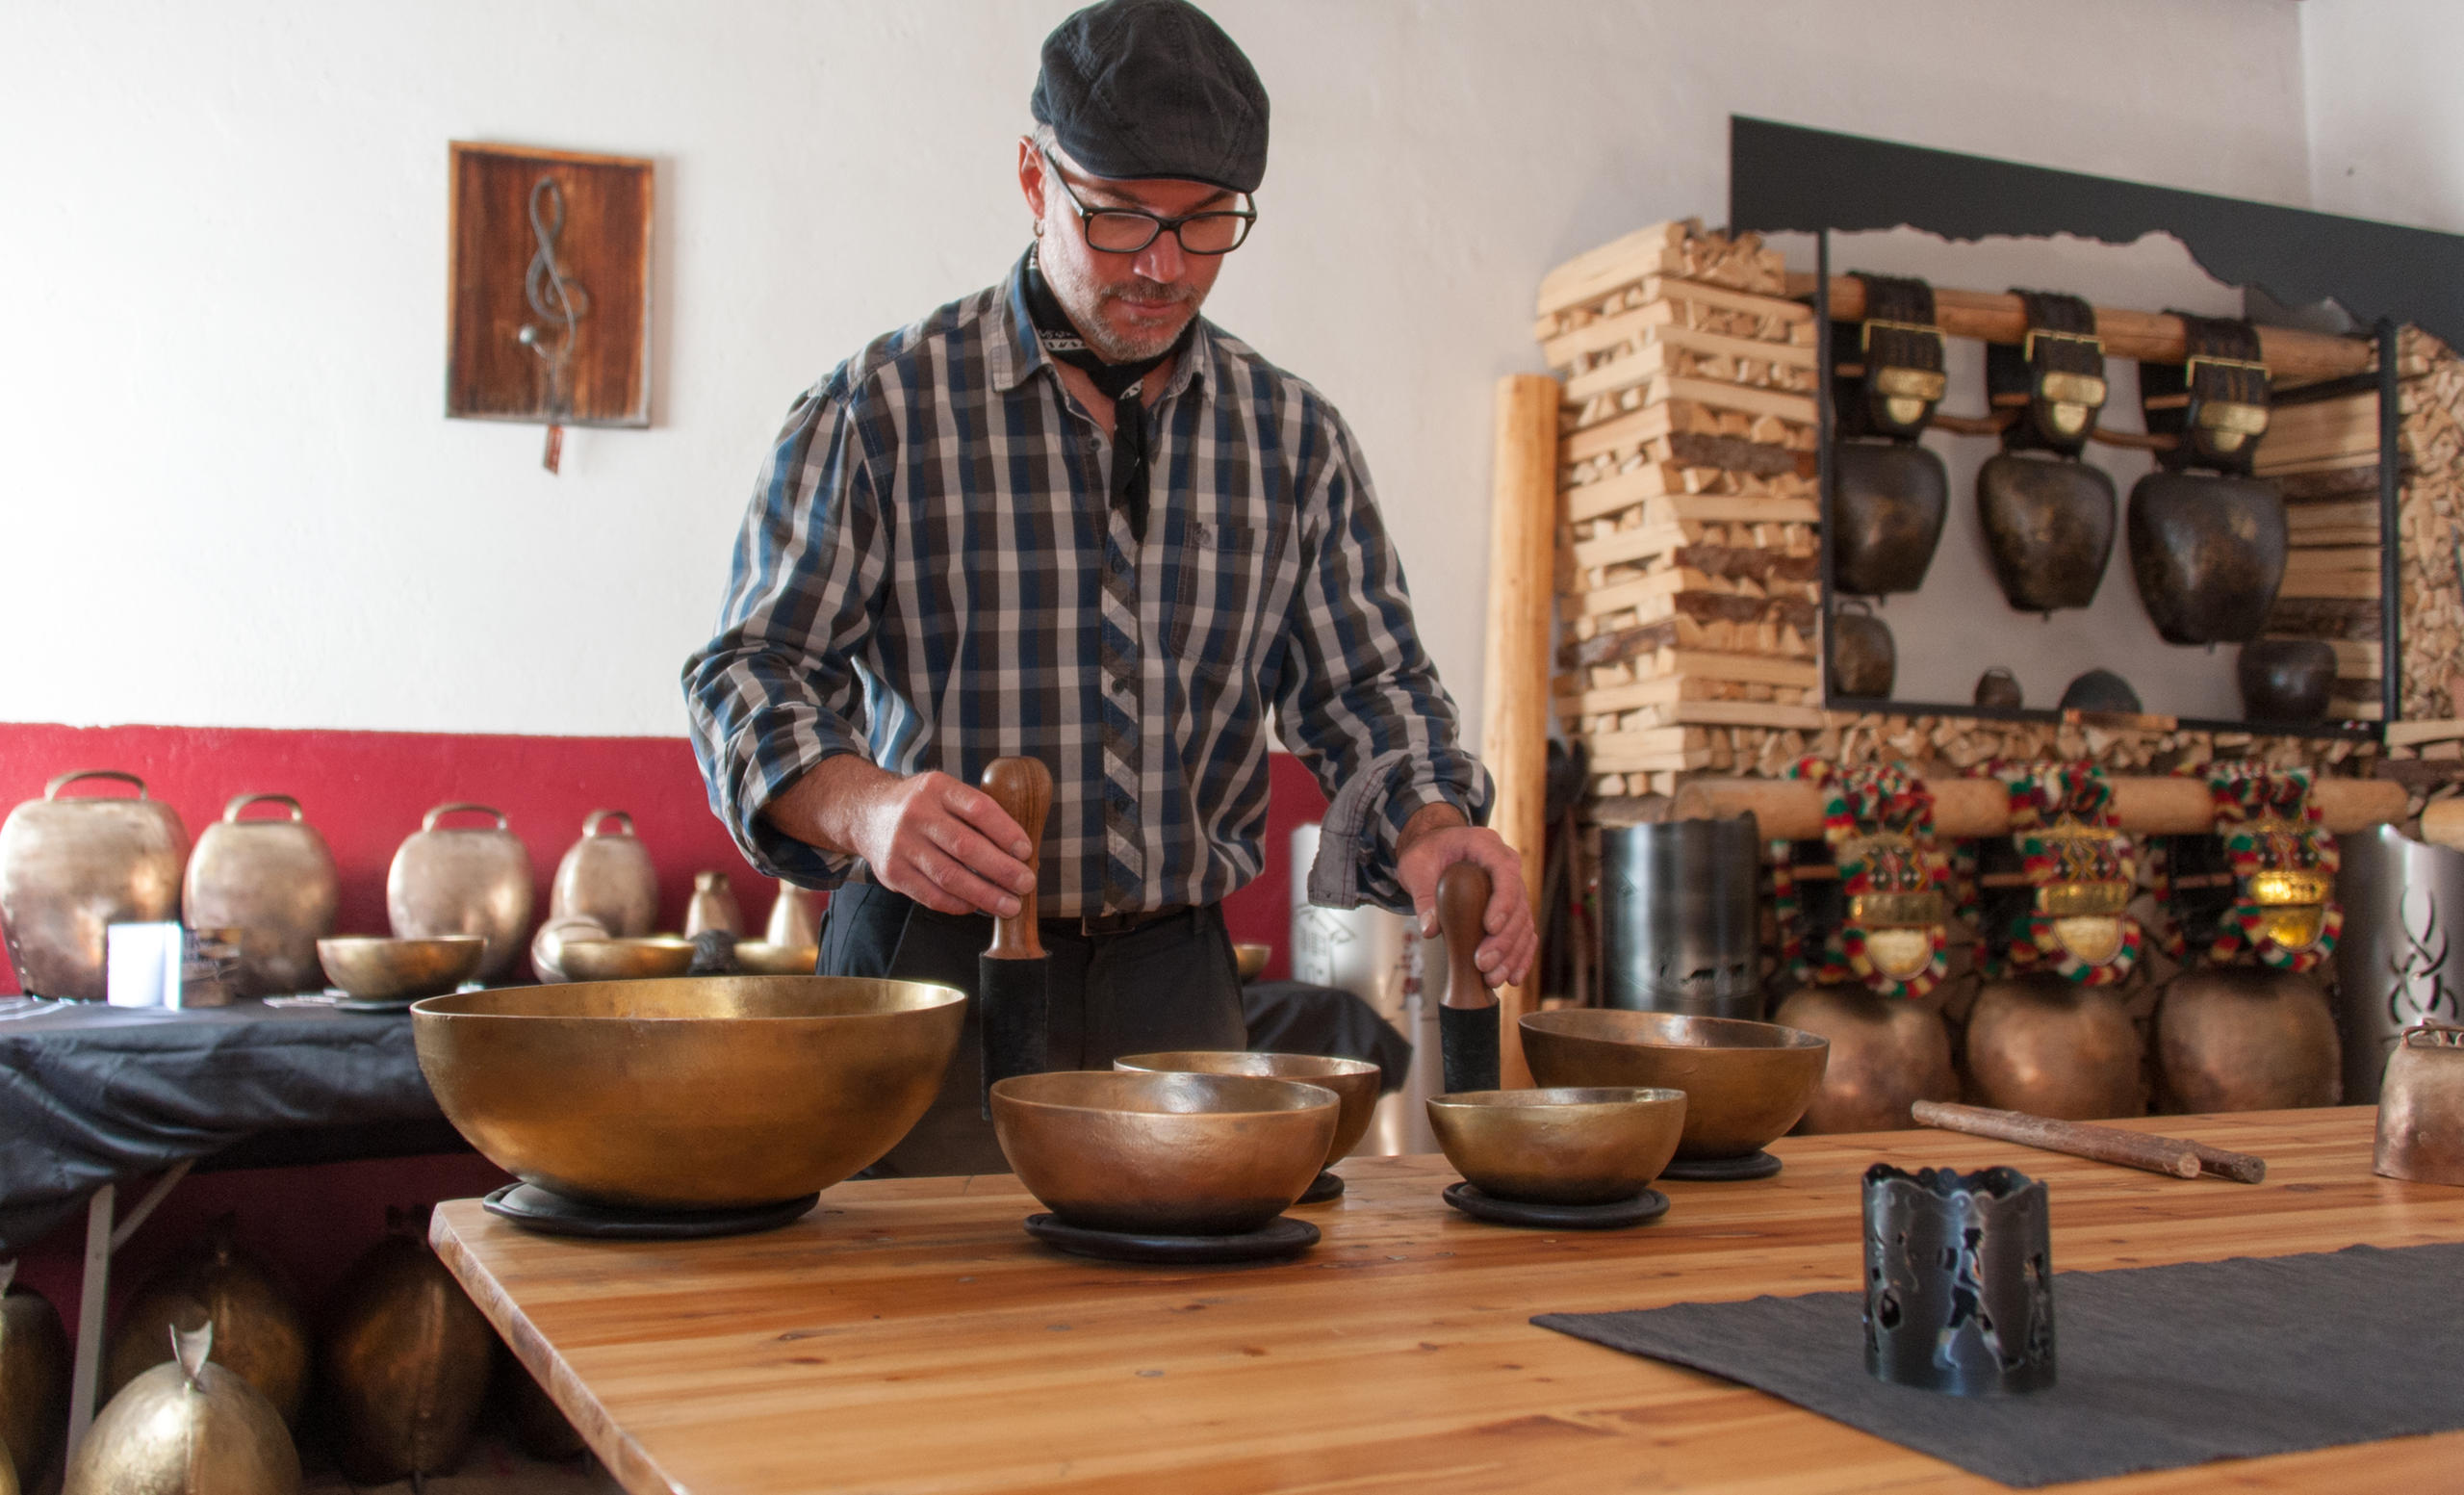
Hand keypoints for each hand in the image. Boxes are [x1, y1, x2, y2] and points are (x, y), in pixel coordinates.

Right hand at [767, 759, 1035, 917]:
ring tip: (1010, 905)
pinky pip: (930, 895)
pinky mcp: (892, 872)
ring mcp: (901, 844)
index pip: (978, 808)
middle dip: (1001, 869)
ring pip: (949, 876)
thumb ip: (975, 812)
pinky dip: (958, 904)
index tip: (1026, 851)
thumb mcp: (944, 792)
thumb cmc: (922, 806)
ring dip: (985, 895)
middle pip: (965, 846)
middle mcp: (916, 813)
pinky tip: (977, 907)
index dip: (1006, 832)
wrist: (866, 813)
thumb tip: (1019, 852)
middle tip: (1026, 884)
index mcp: (937, 788)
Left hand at [1395, 810, 1535, 988]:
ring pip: (1523, 922)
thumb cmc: (1427, 853)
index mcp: (1487, 846)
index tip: (1490, 927)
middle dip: (1504, 939)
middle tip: (1484, 964)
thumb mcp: (1416, 867)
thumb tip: (1430, 930)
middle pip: (1518, 903)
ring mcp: (1513, 887)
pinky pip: (1523, 933)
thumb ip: (1423, 895)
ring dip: (1512, 954)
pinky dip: (1520, 956)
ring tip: (1494, 978)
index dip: (1502, 900)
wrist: (1435, 849)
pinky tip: (1512, 977)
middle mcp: (1507, 865)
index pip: (1505, 871)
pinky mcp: (1511, 908)